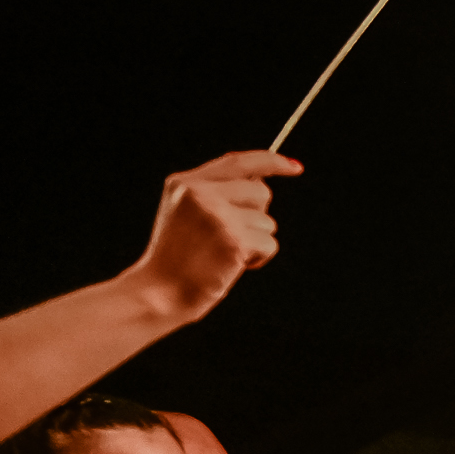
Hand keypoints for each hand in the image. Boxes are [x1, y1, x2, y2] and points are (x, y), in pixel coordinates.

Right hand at [123, 151, 302, 326]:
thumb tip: (263, 180)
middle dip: (257, 216)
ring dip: (255, 241)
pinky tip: (233, 265)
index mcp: (186, 182)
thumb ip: (216, 192)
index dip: (272, 162)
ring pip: (267, 222)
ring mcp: (217, 216)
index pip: (238, 162)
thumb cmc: (178, 257)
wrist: (159, 291)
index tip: (295, 167)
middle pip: (261, 191)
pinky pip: (269, 244)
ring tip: (223, 253)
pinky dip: (259, 258)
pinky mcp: (233, 240)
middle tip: (231, 236)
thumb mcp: (185, 212)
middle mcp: (200, 193)